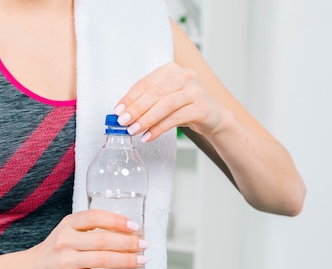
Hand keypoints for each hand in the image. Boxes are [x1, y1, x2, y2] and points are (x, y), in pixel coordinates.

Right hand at [25, 209, 148, 268]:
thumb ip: (91, 229)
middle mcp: (66, 240)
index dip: (117, 220)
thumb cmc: (56, 249)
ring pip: (103, 260)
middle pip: (103, 240)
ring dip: (127, 260)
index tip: (134, 226)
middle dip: (128, 243)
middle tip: (144, 245)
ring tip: (142, 260)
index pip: (95, 217)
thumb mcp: (68, 231)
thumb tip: (127, 232)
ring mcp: (67, 261)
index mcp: (68, 224)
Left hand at [113, 62, 230, 141]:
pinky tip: (149, 136)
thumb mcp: (165, 98)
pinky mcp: (201, 107)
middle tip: (123, 122)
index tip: (118, 111)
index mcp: (171, 69)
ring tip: (133, 130)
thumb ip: (147, 101)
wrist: (213, 116)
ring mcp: (195, 90)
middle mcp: (185, 76)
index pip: (146, 83)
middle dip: (136, 109)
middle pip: (155, 93)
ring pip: (165, 105)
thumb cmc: (185, 106)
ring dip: (146, 119)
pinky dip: (159, 128)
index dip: (130, 98)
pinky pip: (176, 118)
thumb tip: (123, 113)